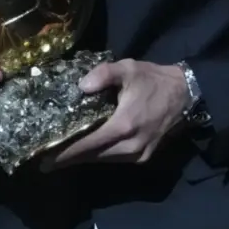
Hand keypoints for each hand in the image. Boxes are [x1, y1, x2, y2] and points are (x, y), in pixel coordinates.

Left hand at [39, 59, 188, 170]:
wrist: (184, 94)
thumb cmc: (152, 79)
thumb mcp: (127, 68)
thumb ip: (103, 74)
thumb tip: (81, 87)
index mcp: (124, 125)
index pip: (89, 145)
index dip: (66, 153)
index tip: (45, 160)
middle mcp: (131, 145)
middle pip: (94, 157)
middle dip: (69, 159)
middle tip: (44, 160)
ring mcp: (139, 153)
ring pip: (105, 160)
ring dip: (84, 159)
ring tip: (59, 157)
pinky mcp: (144, 156)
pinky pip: (116, 159)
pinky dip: (100, 156)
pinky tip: (85, 151)